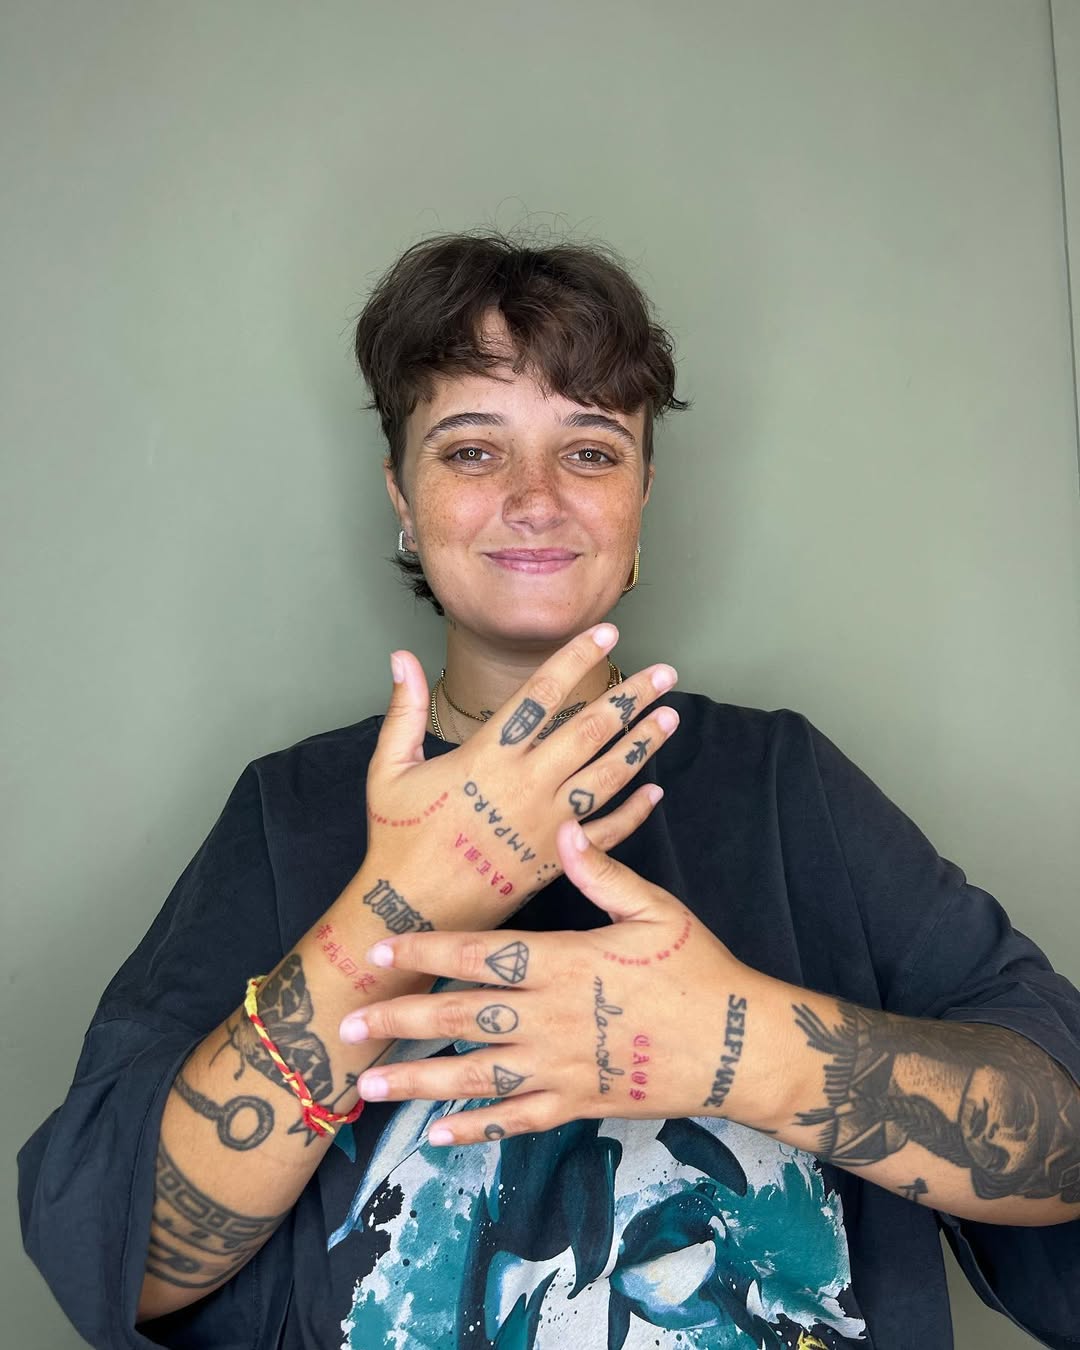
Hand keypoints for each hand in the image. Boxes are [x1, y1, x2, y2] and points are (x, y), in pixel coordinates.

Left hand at [340, 819, 748, 1143]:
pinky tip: (438, 1136)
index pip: (481, 956)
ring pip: (477, 1076)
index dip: (428, 952)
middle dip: (402, 1021)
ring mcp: (562, 1067)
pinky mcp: (578, 1103)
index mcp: (565, 962)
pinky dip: (477, 1129)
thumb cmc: (700, 970)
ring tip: (369, 1088)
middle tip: (348, 1028)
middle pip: (462, 1018)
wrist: (740, 1046)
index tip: (382, 950)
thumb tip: (564, 830)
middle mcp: (552, 1018)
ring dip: (419, 1081)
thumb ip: (604, 873)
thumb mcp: (658, 910)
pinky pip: (518, 1120)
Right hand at [363, 625, 679, 928]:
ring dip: (642, 745)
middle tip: (666, 673)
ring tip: (670, 716)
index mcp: (486, 756)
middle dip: (631, 698)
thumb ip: (405, 711)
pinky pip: (606, 834)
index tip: (608, 634)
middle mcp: (525, 785)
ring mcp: (547, 824)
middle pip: (590, 730)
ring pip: (607, 777)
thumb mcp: (389, 769)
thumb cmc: (398, 838)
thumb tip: (401, 656)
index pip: (542, 694)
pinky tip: (655, 790)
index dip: (577, 659)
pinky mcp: (556, 860)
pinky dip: (634, 813)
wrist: (412, 912)